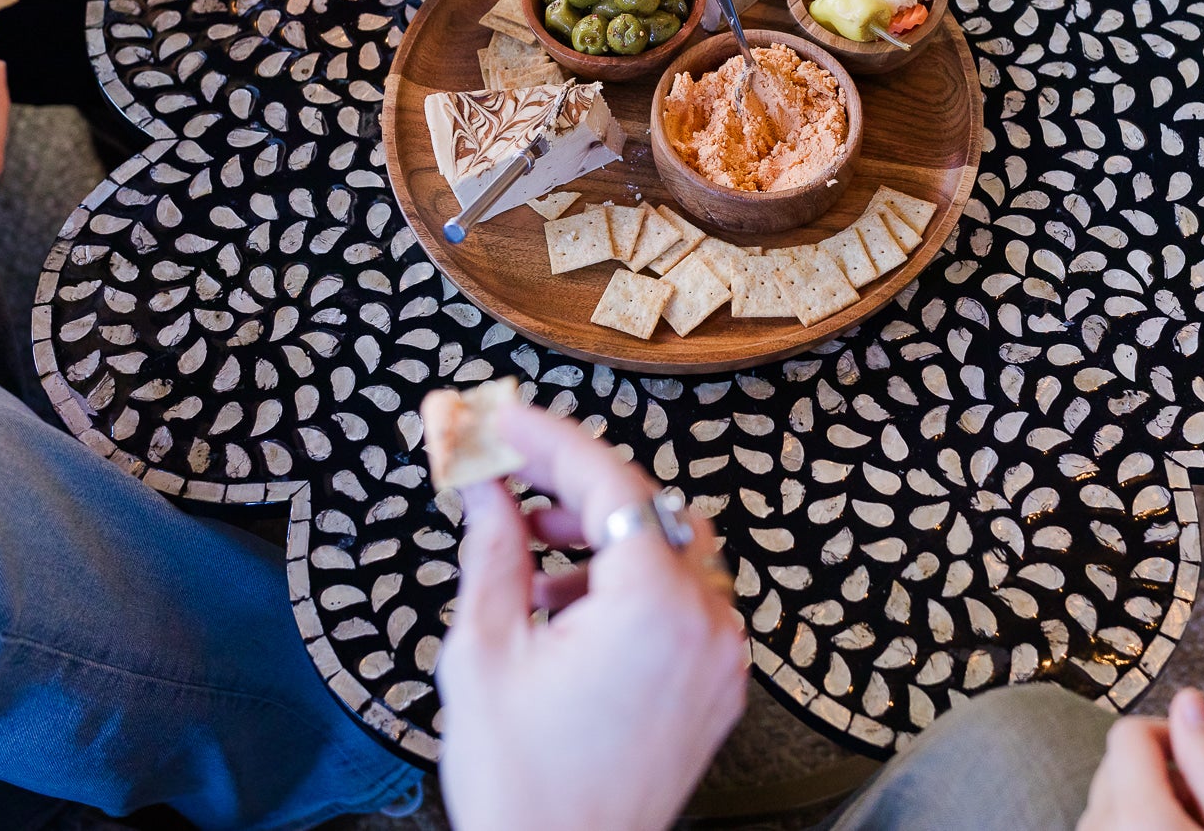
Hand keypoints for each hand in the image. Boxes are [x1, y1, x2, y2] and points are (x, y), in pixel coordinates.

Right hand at [437, 402, 749, 830]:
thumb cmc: (524, 785)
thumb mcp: (486, 651)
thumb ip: (492, 549)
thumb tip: (484, 484)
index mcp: (654, 605)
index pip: (607, 481)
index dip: (548, 439)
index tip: (504, 419)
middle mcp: (704, 623)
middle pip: (648, 507)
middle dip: (574, 487)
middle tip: (509, 477)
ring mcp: (719, 658)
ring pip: (671, 550)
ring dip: (603, 537)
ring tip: (532, 557)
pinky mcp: (716, 687)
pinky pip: (684, 602)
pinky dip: (632, 585)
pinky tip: (569, 607)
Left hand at [1079, 690, 1203, 830]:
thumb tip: (1189, 698)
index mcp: (1138, 814)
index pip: (1130, 732)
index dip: (1169, 735)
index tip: (1198, 760)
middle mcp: (1100, 827)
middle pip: (1117, 761)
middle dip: (1161, 771)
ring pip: (1109, 793)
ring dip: (1146, 800)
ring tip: (1191, 829)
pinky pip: (1103, 821)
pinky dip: (1130, 823)